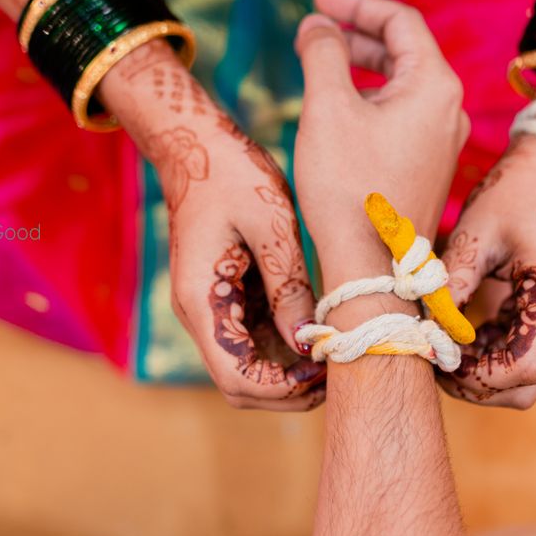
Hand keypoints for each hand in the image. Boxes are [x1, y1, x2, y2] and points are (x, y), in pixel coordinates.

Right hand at [100, 43, 323, 410]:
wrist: (197, 145)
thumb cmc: (231, 174)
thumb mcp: (269, 224)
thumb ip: (286, 285)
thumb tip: (307, 342)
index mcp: (201, 299)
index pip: (236, 377)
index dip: (281, 391)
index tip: (324, 372)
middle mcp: (200, 313)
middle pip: (242, 382)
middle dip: (290, 390)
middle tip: (338, 370)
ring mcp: (213, 306)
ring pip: (250, 365)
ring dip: (290, 371)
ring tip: (336, 352)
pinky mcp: (228, 295)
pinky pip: (255, 337)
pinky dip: (285, 346)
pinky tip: (321, 329)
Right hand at [293, 0, 468, 299]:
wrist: (371, 268)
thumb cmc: (349, 189)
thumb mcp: (328, 109)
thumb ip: (323, 53)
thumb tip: (318, 26)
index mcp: (435, 86)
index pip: (400, 21)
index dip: (355, 3)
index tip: (317, 0)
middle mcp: (450, 111)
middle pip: (404, 51)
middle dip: (357, 34)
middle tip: (314, 27)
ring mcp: (443, 142)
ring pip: (402, 86)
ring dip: (362, 68)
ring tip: (320, 64)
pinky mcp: (430, 167)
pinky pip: (403, 117)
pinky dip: (371, 101)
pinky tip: (340, 111)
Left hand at [438, 135, 535, 408]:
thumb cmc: (515, 192)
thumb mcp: (475, 231)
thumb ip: (452, 281)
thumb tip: (427, 329)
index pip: (525, 366)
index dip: (478, 376)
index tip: (440, 360)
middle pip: (530, 384)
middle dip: (479, 384)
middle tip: (437, 363)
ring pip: (530, 377)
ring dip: (485, 373)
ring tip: (445, 348)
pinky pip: (528, 355)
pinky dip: (494, 356)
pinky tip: (464, 335)